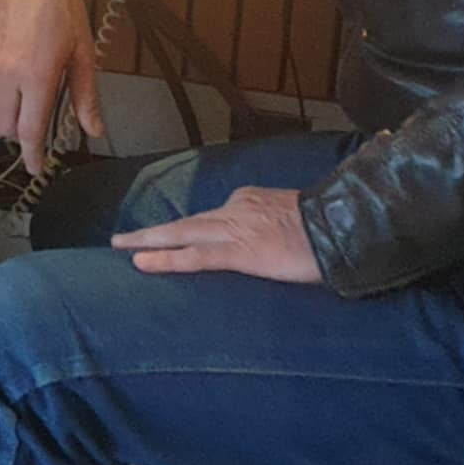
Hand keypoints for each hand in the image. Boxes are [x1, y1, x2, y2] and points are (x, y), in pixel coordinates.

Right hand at [0, 0, 104, 176]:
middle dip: (21, 134)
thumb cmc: (63, 7)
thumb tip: (94, 129)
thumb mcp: (83, 54)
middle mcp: (7, 73)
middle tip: (39, 125)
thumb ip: (85, 97)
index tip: (37, 167)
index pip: (28, 132)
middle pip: (5, 128)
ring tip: (26, 101)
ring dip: (7, 116)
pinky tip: (15, 80)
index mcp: (36, 77)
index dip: (32, 157)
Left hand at [111, 186, 325, 283]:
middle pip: (185, 222)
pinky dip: (167, 259)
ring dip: (148, 242)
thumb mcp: (295, 219)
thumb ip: (275, 225)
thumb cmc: (328, 228)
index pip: (212, 217)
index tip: (173, 239)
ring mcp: (234, 229)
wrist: (343, 226)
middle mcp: (235, 209)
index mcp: (249, 201)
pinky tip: (142, 264)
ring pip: (180, 235)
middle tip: (121, 240)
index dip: (189, 232)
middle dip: (152, 232)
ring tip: (120, 249)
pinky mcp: (238, 251)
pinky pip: (194, 256)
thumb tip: (271, 239)